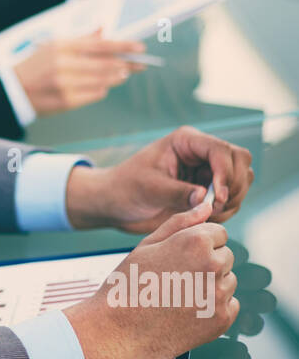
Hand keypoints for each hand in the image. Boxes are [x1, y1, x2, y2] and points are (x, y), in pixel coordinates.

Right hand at [14, 30, 144, 114]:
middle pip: (105, 64)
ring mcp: (65, 84)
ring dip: (116, 78)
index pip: (100, 44)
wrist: (13, 89)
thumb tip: (103, 30)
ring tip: (123, 74)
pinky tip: (103, 87)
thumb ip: (81, 39)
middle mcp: (64, 64)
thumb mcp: (54, 45)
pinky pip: (94, 95)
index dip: (123, 46)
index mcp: (62, 46)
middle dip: (125, 64)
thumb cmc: (35, 64)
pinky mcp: (66, 101)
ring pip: (102, 80)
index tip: (140, 48)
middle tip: (139, 65)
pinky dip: (101, 90)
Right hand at [63, 202, 237, 358]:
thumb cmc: (128, 284)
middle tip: (177, 278)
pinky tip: (189, 311)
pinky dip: (215, 308)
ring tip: (180, 295)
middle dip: (207, 263)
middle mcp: (212, 266)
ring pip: (229, 281)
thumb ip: (181, 222)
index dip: (198, 243)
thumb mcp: (148, 245)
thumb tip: (206, 206)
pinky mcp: (221, 320)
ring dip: (212, 286)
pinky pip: (230, 305)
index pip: (219, 233)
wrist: (117, 330)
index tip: (180, 257)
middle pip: (226, 257)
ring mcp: (219, 295)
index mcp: (195, 242)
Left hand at [65, 125, 253, 232]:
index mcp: (186, 141)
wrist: (117, 204)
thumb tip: (205, 198)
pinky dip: (227, 210)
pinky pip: (232, 198)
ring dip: (232, 200)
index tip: (216, 198)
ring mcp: (207, 171)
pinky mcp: (208, 189)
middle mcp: (201, 153)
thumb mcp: (149, 188)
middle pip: (240, 161)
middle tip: (214, 208)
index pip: (221, 150)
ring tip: (208, 214)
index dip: (225, 173)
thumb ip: (178, 192)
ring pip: (241, 180)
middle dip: (233, 186)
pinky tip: (205, 218)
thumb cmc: (126, 188)